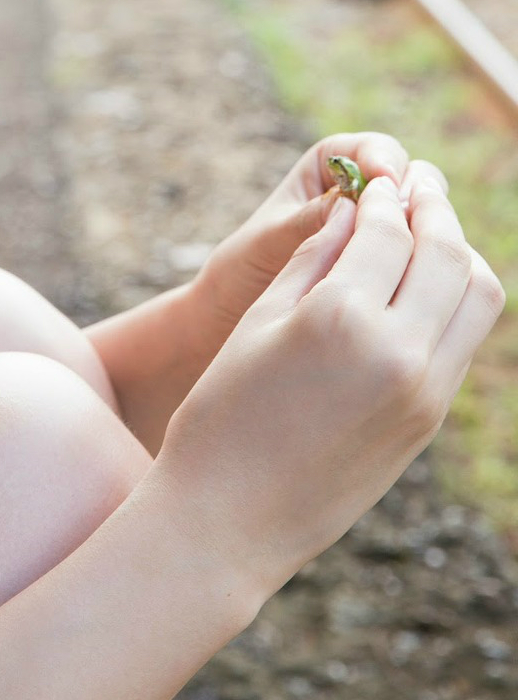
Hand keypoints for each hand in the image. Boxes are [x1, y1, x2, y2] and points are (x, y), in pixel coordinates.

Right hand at [158, 170, 505, 607]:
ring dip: (459, 252)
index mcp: (342, 318)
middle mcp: (397, 352)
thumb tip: (353, 212)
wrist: (230, 520)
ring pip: (477, 296)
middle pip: (447, 253)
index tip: (375, 179)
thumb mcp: (258, 323)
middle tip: (418, 183)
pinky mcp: (429, 421)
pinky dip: (457, 299)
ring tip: (430, 229)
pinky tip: (427, 286)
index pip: (388, 231)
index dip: (383, 196)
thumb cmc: (222, 415)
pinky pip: (464, 340)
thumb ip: (312, 261)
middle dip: (434, 208)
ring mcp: (424, 391)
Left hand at [191, 129, 417, 357]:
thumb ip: (309, 219)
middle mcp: (364, 191)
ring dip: (423, 235)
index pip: (376, 150)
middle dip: (415, 198)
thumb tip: (350, 202)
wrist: (239, 312)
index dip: (386, 162)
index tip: (385, 182)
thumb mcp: (272, 240)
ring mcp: (383, 229)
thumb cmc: (247, 267)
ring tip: (409, 257)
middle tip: (407, 222)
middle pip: (414, 179)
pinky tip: (414, 284)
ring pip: (425, 220)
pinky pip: (422, 257)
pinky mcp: (394, 265)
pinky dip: (423, 265)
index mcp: (331, 164)